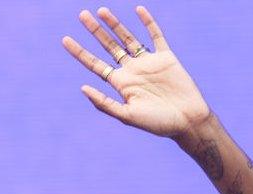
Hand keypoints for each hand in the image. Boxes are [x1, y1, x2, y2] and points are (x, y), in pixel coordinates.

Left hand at [61, 6, 211, 139]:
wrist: (188, 121)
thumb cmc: (158, 123)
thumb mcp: (127, 115)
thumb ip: (105, 103)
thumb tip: (82, 87)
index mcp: (121, 84)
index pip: (96, 64)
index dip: (80, 52)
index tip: (65, 40)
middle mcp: (132, 71)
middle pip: (109, 46)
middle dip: (95, 31)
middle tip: (82, 15)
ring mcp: (148, 62)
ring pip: (128, 38)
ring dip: (115, 24)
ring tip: (101, 10)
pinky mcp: (166, 57)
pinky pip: (155, 36)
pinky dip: (148, 23)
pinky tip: (139, 10)